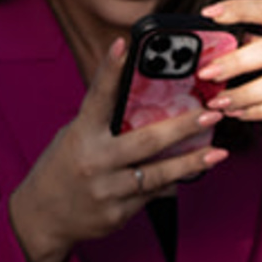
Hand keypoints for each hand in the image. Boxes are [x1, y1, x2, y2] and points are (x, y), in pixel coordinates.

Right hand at [9, 36, 223, 261]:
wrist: (44, 216)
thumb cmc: (63, 170)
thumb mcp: (75, 139)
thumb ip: (104, 126)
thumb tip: (143, 109)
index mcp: (81, 134)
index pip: (98, 98)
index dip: (110, 71)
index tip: (123, 45)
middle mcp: (95, 160)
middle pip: (146, 141)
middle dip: (182, 127)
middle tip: (211, 115)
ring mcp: (107, 189)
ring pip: (157, 175)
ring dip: (190, 163)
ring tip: (217, 153)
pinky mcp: (117, 214)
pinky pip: (151, 196)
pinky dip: (168, 184)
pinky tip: (184, 175)